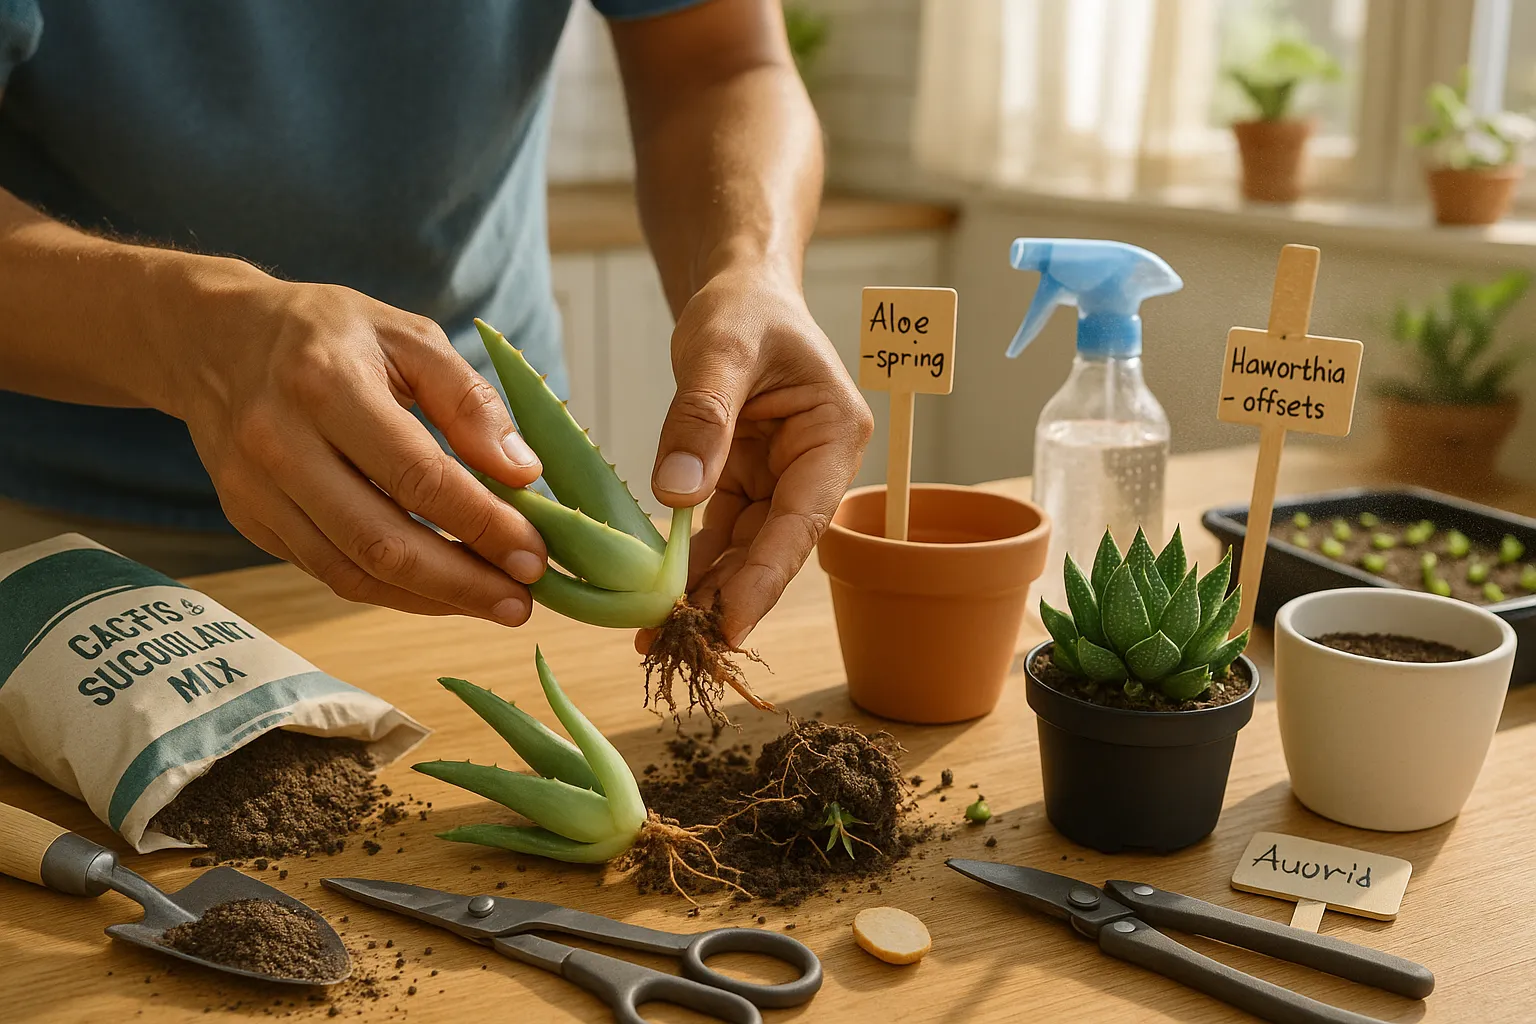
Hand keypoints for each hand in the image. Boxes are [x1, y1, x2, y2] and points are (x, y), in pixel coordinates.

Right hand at [166, 269, 546, 622]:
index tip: (536, 553)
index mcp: (326, 383)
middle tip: (524, 601)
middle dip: (464, 582)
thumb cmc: (328, 332)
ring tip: (494, 603)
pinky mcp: (247, 519)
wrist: (213, 339)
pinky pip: (329, 572)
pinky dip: (392, 591)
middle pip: (382, 541)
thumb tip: (523, 472)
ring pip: (354, 571)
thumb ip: (468, 401)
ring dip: (433, 599)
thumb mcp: (407, 336)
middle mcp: (280, 442)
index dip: (484, 523)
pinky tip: (441, 591)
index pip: (419, 476)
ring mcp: (255, 489)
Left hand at [640, 267, 872, 648]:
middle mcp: (814, 468)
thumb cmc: (742, 306)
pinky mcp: (744, 480)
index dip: (765, 579)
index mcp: (833, 438)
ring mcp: (779, 478)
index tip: (728, 627)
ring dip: (705, 590)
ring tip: (654, 635)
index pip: (800, 522)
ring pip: (745, 548)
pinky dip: (689, 561)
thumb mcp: (720, 348)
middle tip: (676, 646)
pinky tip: (655, 596)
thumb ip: (702, 417)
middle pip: (774, 547)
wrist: (738, 287)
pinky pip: (719, 530)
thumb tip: (677, 495)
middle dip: (728, 598)